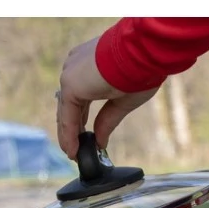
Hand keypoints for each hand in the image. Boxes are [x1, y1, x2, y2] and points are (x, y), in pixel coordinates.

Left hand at [56, 37, 159, 158]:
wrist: (142, 53)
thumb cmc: (141, 70)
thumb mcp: (123, 100)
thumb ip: (108, 119)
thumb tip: (100, 141)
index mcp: (89, 64)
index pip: (79, 95)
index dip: (81, 118)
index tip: (85, 134)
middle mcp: (76, 67)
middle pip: (69, 105)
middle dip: (72, 128)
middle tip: (75, 148)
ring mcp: (71, 74)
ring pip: (66, 111)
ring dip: (69, 135)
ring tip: (72, 154)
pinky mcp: (70, 84)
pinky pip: (67, 116)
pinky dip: (69, 135)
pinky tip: (73, 150)